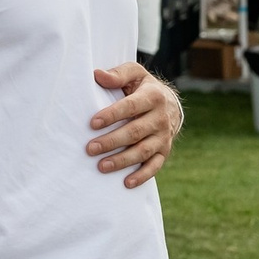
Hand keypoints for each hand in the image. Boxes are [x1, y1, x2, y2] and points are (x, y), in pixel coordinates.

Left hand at [87, 63, 181, 187]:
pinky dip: (142, 176)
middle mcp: (161, 118)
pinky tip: (126, 183)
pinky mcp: (164, 151)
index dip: (112, 115)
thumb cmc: (143, 87)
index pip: (131, 107)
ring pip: (143, 151)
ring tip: (101, 166)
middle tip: (90, 148)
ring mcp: (164, 137)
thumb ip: (117, 74)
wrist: (169, 103)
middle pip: (135, 132)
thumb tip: (97, 75)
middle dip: (112, 141)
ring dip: (122, 160)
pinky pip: (154, 166)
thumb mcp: (134, 74)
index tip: (93, 123)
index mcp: (153, 96)